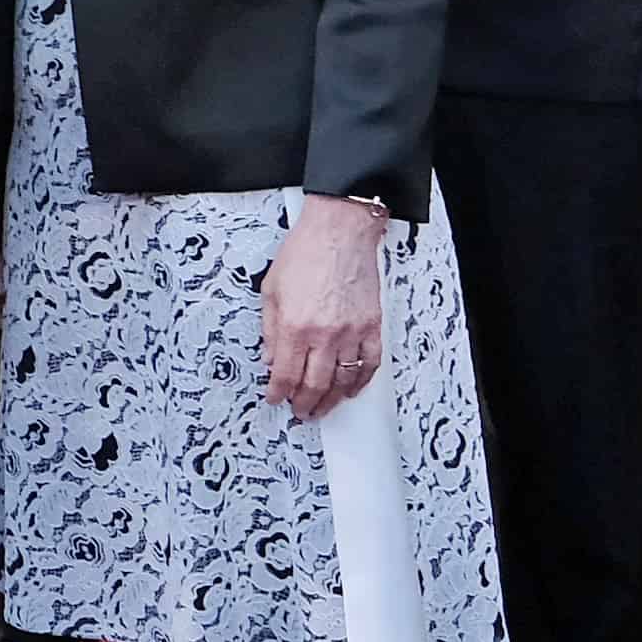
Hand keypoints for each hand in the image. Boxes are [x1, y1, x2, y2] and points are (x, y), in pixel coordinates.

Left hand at [261, 197, 390, 418]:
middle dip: (304, 404)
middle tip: (299, 411)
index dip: (278, 393)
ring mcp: (352, 332)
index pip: (285, 374)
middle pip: (314, 384)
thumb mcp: (271, 290)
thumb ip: (270, 330)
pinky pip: (370, 364)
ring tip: (322, 408)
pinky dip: (361, 382)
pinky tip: (352, 389)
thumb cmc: (306, 252)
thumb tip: (270, 359)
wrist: (340, 231)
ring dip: (331, 400)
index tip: (275, 398)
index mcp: (295, 326)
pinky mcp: (372, 326)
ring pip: (343, 381)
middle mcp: (324, 334)